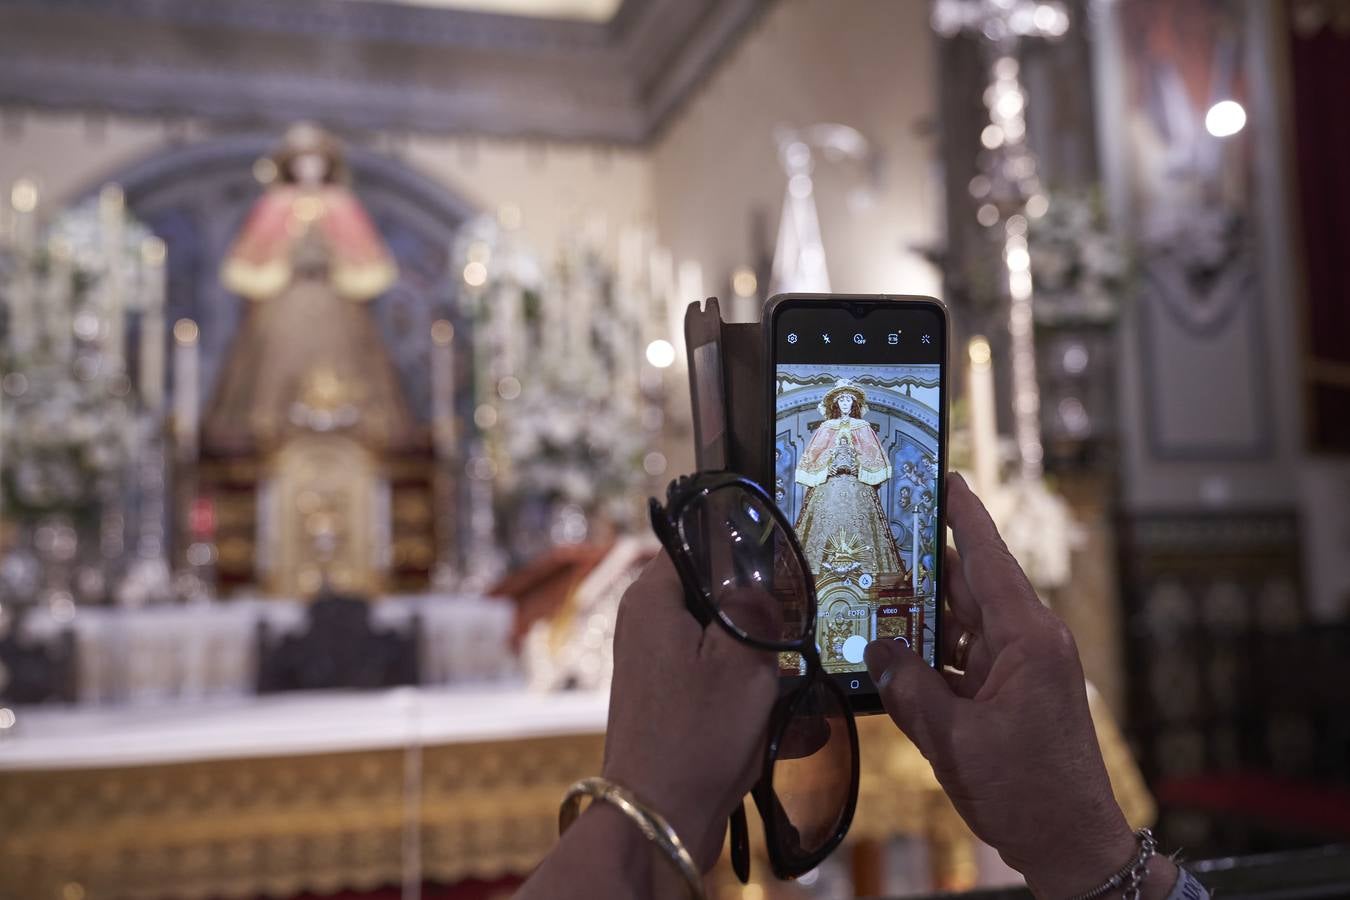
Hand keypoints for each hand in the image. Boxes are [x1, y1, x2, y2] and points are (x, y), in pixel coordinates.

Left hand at [601, 552, 777, 869]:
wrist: (659, 818)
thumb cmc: (697, 733)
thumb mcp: (742, 659)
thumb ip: (752, 608)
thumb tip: (755, 585)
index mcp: (652, 600)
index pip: (694, 543)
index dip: (740, 547)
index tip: (784, 560)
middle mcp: (648, 627)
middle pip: (714, 597)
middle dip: (760, 614)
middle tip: (801, 626)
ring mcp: (659, 670)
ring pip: (725, 645)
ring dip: (764, 665)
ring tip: (801, 683)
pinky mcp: (674, 707)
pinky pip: (721, 687)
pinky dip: (753, 702)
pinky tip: (794, 726)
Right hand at [864, 473, 1159, 896]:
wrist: (1070, 845)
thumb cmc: (1027, 792)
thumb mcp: (954, 740)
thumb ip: (910, 688)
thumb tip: (879, 648)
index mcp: (1027, 639)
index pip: (990, 559)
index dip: (965, 516)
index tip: (946, 476)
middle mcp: (1029, 643)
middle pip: (969, 588)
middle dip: (924, 567)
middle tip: (878, 536)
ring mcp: (1022, 669)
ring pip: (963, 624)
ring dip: (922, 617)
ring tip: (870, 594)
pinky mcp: (1013, 693)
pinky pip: (966, 658)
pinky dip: (933, 655)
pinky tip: (894, 654)